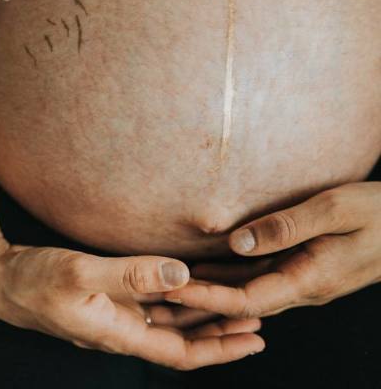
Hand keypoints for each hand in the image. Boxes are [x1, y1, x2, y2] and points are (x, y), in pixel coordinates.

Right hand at [0, 237, 264, 369]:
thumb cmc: (33, 279)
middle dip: (221, 331)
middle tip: (261, 316)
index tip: (255, 338)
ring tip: (237, 301)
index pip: (181, 354)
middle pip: (182, 340)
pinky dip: (176, 297)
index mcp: (117, 333)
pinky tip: (190, 284)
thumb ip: (130, 273)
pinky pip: (150, 303)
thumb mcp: (79, 273)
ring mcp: (113, 315)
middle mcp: (120, 329)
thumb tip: (181, 274)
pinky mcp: (105, 299)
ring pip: (169, 322)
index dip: (221, 349)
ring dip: (202, 315)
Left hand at [163, 182, 380, 317]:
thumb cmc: (380, 212)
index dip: (205, 295)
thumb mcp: (335, 209)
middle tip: (156, 295)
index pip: (244, 300)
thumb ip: (287, 226)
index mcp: (308, 281)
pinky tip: (202, 268)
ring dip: (208, 292)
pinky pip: (256, 278)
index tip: (170, 286)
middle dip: (197, 301)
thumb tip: (238, 243)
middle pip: (237, 304)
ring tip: (167, 286)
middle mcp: (300, 288)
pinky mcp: (301, 268)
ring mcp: (300, 280)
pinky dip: (227, 276)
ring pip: (244, 293)